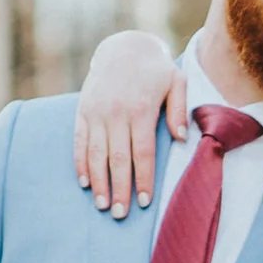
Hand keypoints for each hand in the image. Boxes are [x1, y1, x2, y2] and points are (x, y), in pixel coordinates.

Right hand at [75, 31, 187, 209]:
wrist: (123, 48)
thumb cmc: (155, 70)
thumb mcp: (176, 81)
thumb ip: (179, 110)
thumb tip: (182, 138)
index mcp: (141, 109)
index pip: (142, 152)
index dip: (143, 179)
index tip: (143, 201)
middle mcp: (116, 113)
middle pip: (118, 158)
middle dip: (120, 188)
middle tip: (121, 214)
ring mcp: (96, 112)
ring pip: (96, 154)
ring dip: (99, 182)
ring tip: (103, 205)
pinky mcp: (82, 111)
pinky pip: (79, 141)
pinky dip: (81, 163)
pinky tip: (85, 183)